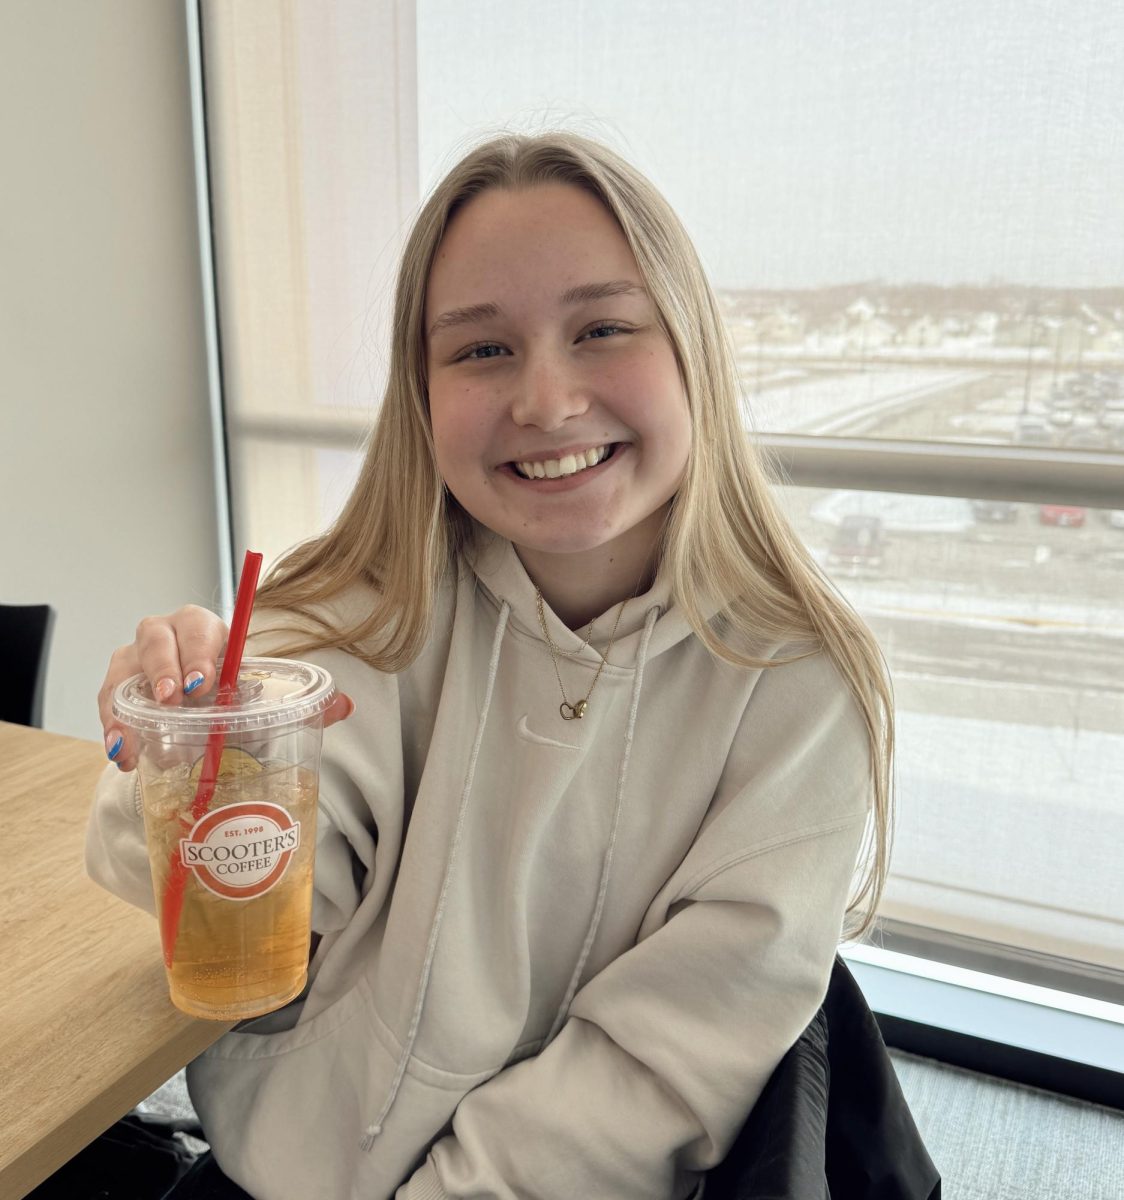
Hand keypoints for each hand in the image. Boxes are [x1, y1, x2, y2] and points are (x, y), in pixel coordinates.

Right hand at [98, 604, 353, 770]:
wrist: (197, 713)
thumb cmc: (230, 698)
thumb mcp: (261, 700)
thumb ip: (303, 704)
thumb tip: (345, 706)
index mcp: (207, 631)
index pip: (202, 627)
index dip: (200, 651)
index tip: (204, 683)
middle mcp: (167, 636)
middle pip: (156, 637)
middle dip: (163, 669)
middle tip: (175, 701)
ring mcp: (135, 661)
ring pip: (124, 669)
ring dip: (127, 704)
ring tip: (134, 738)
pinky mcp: (115, 689)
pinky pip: (107, 702)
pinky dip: (113, 728)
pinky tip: (123, 756)